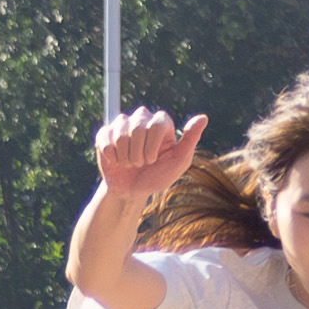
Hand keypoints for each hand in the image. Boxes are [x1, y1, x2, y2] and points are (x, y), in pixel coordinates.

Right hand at [92, 105, 209, 201]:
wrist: (132, 191)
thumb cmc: (157, 176)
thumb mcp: (178, 163)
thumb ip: (190, 140)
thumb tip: (204, 117)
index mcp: (161, 123)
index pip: (158, 123)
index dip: (153, 146)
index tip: (152, 160)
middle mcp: (142, 118)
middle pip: (138, 127)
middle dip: (138, 153)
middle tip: (140, 164)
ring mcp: (122, 124)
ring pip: (120, 133)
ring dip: (125, 156)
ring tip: (129, 163)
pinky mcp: (105, 133)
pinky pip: (105, 139)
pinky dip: (111, 156)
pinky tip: (116, 161)